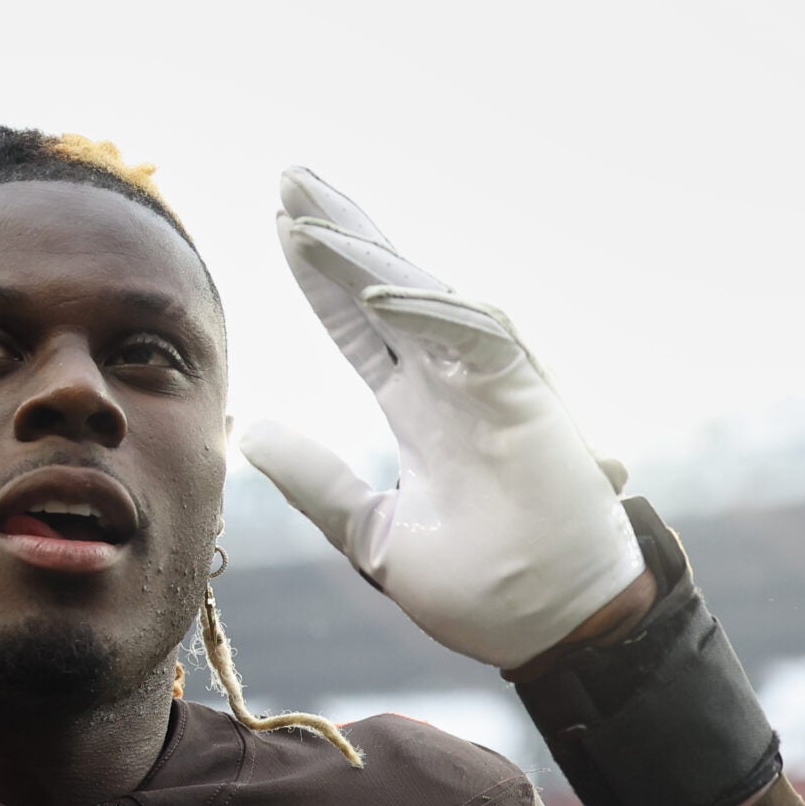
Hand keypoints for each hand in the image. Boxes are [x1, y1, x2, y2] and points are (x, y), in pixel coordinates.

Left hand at [237, 168, 645, 669]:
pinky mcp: (530, 395)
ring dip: (366, 252)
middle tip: (288, 177)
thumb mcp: (371, 532)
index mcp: (421, 408)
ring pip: (423, 293)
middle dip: (339, 230)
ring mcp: (492, 381)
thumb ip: (317, 480)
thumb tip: (254, 431)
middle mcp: (454, 381)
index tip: (277, 229)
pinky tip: (370, 287)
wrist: (549, 628)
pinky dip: (425, 309)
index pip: (360, 326)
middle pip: (388, 284)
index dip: (319, 279)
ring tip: (307, 213)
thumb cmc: (482, 589)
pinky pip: (476, 333)